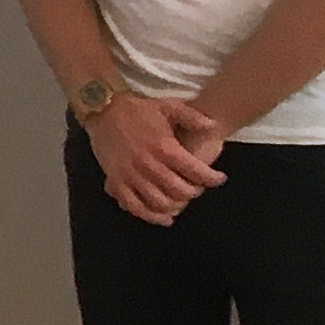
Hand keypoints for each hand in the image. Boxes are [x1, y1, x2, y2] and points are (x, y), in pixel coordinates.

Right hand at [86, 94, 225, 224]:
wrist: (105, 110)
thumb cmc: (139, 110)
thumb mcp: (169, 106)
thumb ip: (192, 117)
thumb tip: (213, 127)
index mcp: (164, 147)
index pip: (195, 171)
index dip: (212, 178)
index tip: (219, 178)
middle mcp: (148, 164)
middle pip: (179, 190)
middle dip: (194, 192)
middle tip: (198, 187)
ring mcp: (130, 175)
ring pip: (158, 202)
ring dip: (175, 206)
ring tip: (182, 200)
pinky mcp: (116, 181)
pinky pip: (133, 206)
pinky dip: (150, 216)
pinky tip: (163, 218)